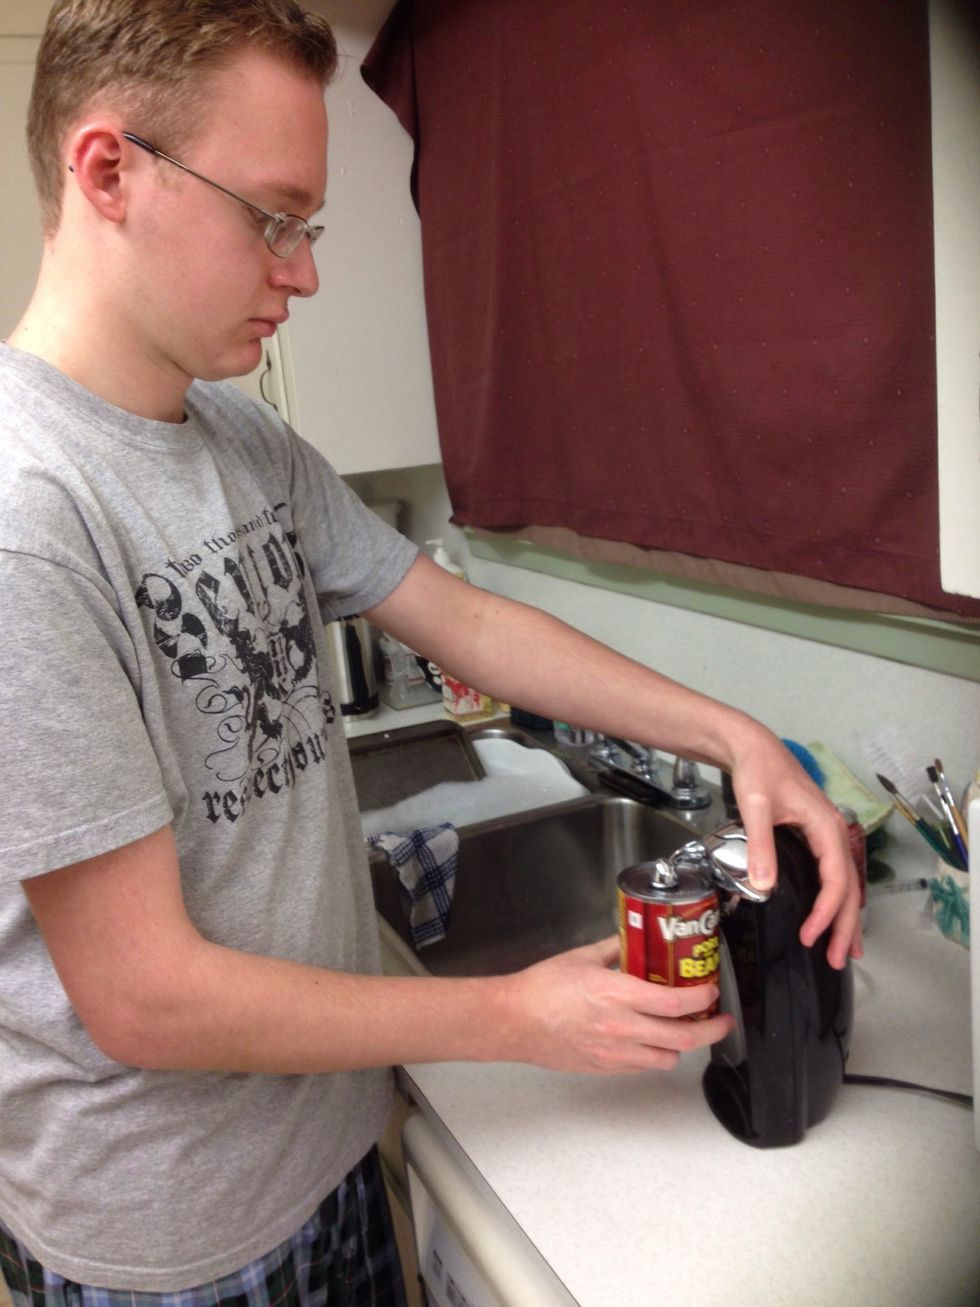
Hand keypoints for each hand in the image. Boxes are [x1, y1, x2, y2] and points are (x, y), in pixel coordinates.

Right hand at [496, 937, 734, 1074]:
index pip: (674, 1003)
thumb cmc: (541, 988)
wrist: (514, 1021)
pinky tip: (651, 1039)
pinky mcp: (605, 1068)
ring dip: (681, 1044)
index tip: (711, 990)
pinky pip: (643, 1066)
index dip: (701, 999)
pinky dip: (655, 1054)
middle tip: (721, 1020)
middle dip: (711, 1030)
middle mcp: (621, 1028)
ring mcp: (614, 1053)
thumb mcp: (582, 957)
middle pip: (682, 1038)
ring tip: (683, 1028)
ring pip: (667, 1058)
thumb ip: (615, 948)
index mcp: (616, 994)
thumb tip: (637, 939)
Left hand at [730, 731, 862, 969]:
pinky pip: (833, 874)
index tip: (809, 937)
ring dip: (844, 917)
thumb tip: (764, 887)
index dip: (825, 911)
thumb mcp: (755, 805)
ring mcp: (826, 835)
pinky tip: (830, 917)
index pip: (836, 879)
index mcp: (825, 826)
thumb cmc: (756, 771)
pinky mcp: (815, 837)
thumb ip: (760, 844)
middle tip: (834, 960)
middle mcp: (833, 832)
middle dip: (844, 925)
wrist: (752, 747)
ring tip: (843, 950)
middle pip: (848, 887)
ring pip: (844, 883)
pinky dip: (836, 900)